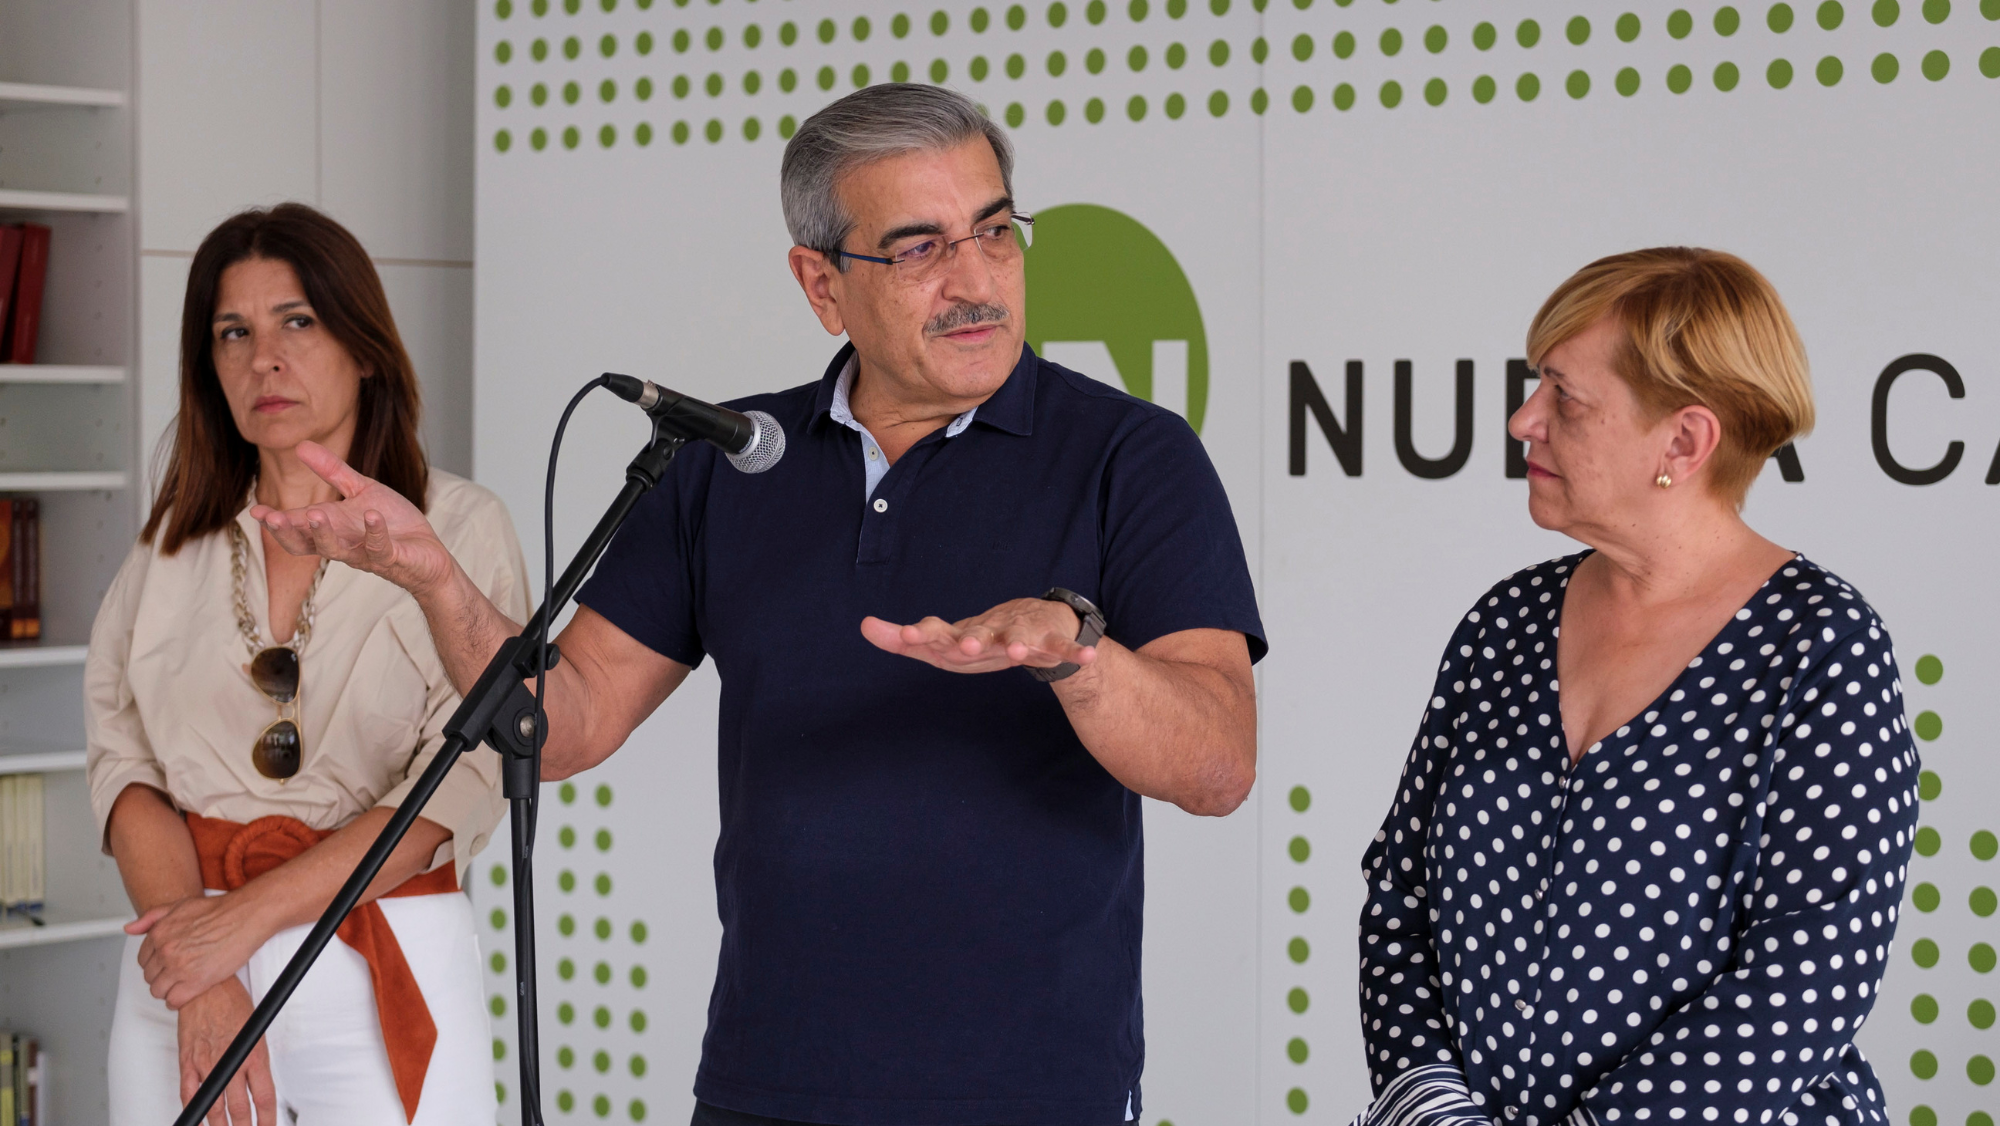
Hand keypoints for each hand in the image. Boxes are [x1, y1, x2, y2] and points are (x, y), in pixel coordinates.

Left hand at [129, 892, 268, 1009]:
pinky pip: (175, 1001)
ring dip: (168, 990)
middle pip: (150, 977)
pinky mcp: (196, 982)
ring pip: (159, 991)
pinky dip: (177, 1001)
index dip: (155, 963)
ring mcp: (180, 968)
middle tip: (176, 974)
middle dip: (161, 976)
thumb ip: (151, 917)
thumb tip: (130, 928)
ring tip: (181, 984)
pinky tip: (186, 994)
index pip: (143, 960)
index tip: (165, 964)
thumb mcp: (179, 905)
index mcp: (159, 934)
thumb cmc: (218, 910)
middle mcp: (166, 952)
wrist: (244, 916)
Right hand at [177, 979, 276, 1125]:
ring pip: (214, 1106)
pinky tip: (200, 1119)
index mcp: (254, 1054)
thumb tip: (258, 1084)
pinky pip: (188, 1093)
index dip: (267, 1119)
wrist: (206, 987)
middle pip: (240, 1108)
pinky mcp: (187, 1061)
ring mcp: (207, 1063)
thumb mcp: (257, 1031)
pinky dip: (194, 1109)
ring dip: (220, 1125)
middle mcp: (231, 1061)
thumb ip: (256, 1059)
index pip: (264, 1097)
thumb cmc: (232, 1003)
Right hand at [247, 440, 457, 596]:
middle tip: (274, 519)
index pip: (297, 527)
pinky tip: (373, 515)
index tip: (255, 511)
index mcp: (332, 527)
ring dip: (324, 534)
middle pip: (307, 544)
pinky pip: (380, 549)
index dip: (276, 521)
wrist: (428, 552)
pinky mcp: (392, 558)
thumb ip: (332, 471)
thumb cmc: (393, 523)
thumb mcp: (362, 491)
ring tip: (315, 513)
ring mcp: (366, 553)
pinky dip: (376, 533)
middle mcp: (343, 544)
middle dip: (289, 533)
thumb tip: (300, 445)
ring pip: (337, 550)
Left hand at [860, 598, 1096, 674]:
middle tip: (963, 645)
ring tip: (1018, 651)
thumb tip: (863, 625)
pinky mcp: (1050, 641)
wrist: (1039, 618)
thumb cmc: (984, 636)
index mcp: (964, 634)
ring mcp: (1022, 633)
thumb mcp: (945, 643)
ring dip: (1019, 643)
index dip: (924, 634)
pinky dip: (1075, 653)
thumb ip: (906, 639)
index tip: (905, 634)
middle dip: (972, 639)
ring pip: (1021, 639)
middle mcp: (991, 630)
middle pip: (980, 634)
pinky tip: (1088, 657)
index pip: (939, 634)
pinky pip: (1064, 649)